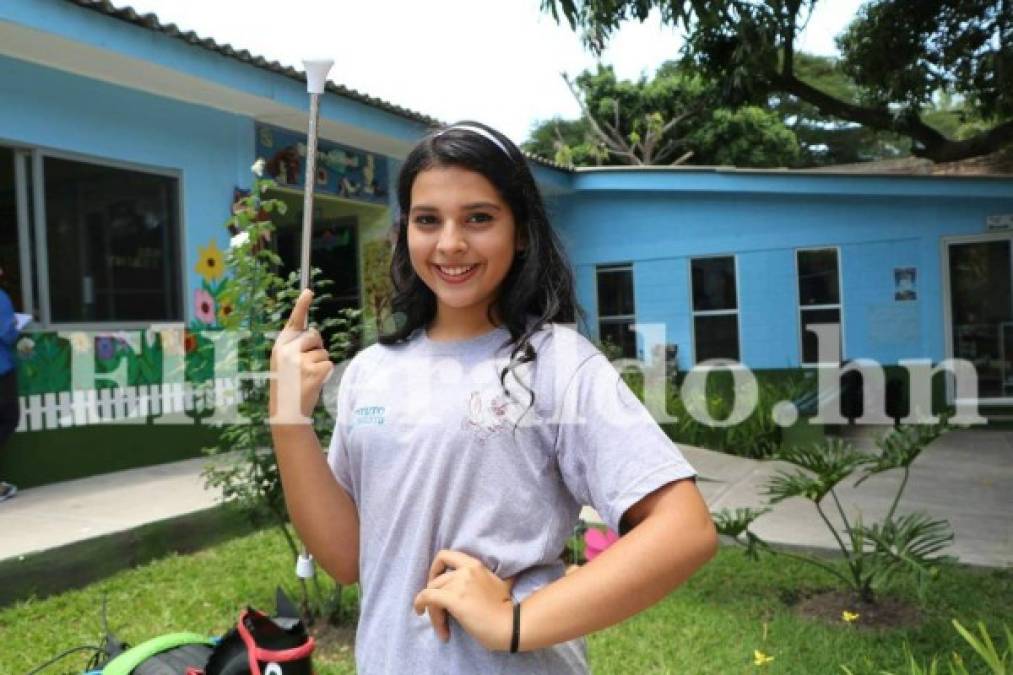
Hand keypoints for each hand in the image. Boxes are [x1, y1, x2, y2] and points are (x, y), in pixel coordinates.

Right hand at [269, 289, 332, 423]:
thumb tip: (315, 334)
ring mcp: (300, 361)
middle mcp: (288, 350)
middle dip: (316, 348)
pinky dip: (326, 374)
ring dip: (320, 364)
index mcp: (280, 346)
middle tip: (304, 368)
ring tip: (306, 378)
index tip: (309, 291)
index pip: (294, 321)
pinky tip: (314, 383)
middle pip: (315, 336)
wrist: (286, 412)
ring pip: (323, 352)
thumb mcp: (284, 362)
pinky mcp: (314, 371)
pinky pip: (329, 364)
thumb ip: (296, 346)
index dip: (302, 305)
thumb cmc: (288, 385)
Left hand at [412, 550, 516, 650]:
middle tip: (439, 612)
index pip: (446, 555)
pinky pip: (427, 597)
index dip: (435, 568)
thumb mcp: (502, 585)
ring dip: (433, 610)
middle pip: (436, 580)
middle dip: (433, 596)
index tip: (435, 583)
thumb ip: (495, 578)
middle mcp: (465, 570)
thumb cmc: (506, 609)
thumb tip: (512, 576)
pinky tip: (420, 612)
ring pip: (431, 591)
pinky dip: (419, 604)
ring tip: (441, 626)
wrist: (510, 625)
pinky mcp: (453, 599)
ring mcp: (459, 584)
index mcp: (475, 565)